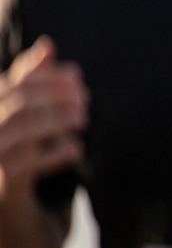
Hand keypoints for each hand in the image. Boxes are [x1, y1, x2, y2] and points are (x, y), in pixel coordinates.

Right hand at [0, 37, 87, 204]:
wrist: (4, 201)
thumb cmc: (13, 145)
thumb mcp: (18, 111)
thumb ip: (29, 80)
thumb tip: (48, 46)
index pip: (13, 84)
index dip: (46, 77)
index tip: (77, 75)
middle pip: (17, 104)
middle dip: (54, 97)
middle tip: (86, 97)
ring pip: (21, 131)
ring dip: (56, 121)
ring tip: (83, 118)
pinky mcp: (0, 185)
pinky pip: (25, 165)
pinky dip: (54, 154)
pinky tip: (76, 148)